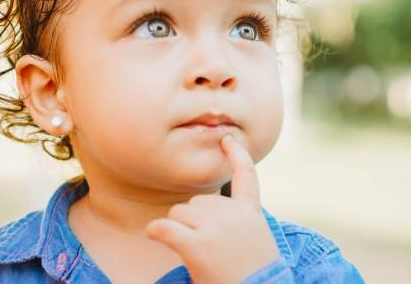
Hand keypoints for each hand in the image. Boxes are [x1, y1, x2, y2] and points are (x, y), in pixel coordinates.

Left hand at [145, 135, 281, 283]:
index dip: (236, 155)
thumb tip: (202, 209)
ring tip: (196, 253)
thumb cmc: (253, 277)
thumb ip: (238, 221)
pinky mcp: (198, 245)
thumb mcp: (256, 240)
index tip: (227, 139)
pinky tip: (154, 234)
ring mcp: (216, 228)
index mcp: (251, 213)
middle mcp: (234, 215)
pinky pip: (165, 228)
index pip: (246, 175)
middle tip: (207, 247)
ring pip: (180, 212)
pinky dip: (156, 231)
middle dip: (193, 219)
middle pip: (198, 200)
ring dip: (178, 228)